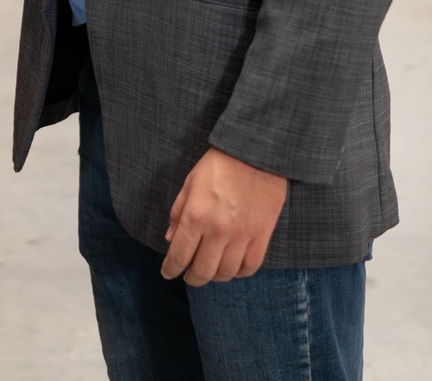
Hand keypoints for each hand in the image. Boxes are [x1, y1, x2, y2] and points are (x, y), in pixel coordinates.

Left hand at [161, 148, 288, 285]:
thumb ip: (178, 213)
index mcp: (196, 216)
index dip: (171, 269)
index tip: (169, 273)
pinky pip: (250, 266)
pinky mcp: (262, 235)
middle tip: (190, 276)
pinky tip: (233, 265)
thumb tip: (171, 239)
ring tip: (212, 269)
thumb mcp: (190, 184)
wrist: (256, 153)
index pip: (179, 255)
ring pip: (226, 273)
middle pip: (203, 271)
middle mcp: (218, 230)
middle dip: (192, 278)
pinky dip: (239, 272)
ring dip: (216, 276)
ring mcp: (242, 234)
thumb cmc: (219, 165)